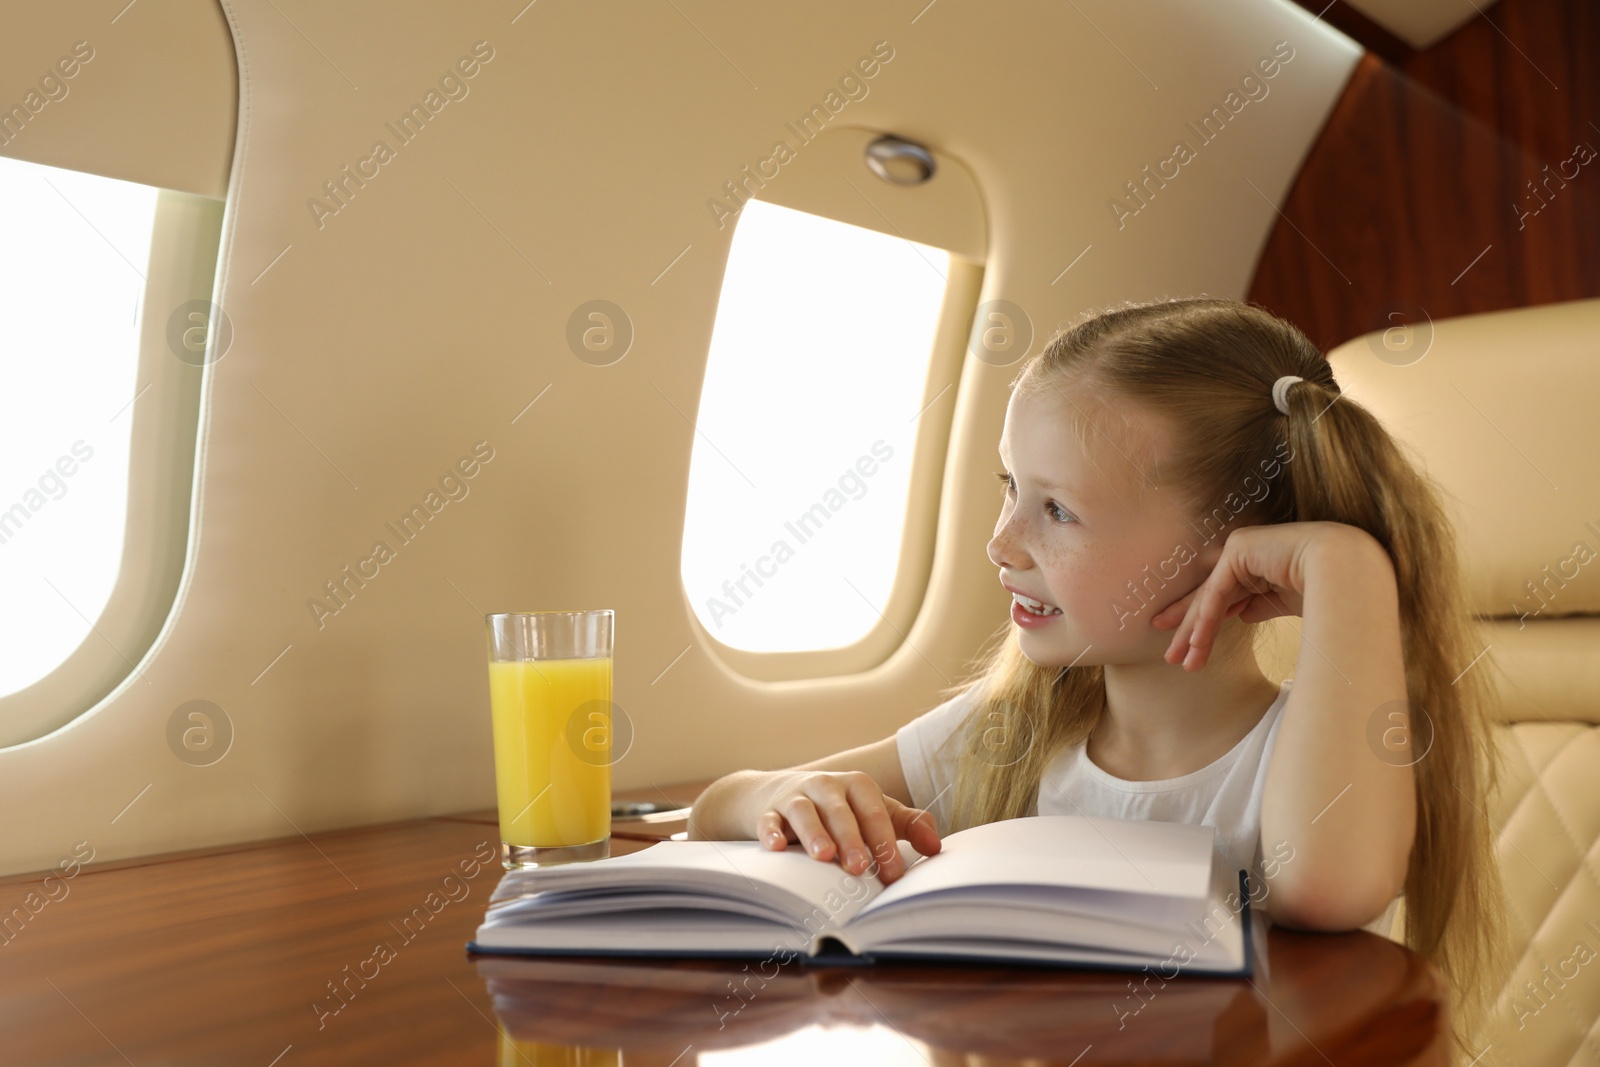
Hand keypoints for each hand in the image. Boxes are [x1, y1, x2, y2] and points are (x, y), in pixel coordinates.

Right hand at [755, 771, 940, 884]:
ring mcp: (794, 797)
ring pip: (804, 811)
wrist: (777, 793)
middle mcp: (826, 786)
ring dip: (814, 832)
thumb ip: (906, 825)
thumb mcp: (872, 811)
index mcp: (857, 786)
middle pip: (840, 810)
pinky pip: (768, 819)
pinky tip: (776, 848)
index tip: (893, 874)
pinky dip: (771, 831)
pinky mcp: (767, 810)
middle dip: (851, 838)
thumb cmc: (837, 808)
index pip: (874, 812)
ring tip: (823, 856)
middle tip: (858, 868)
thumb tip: (936, 847)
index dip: (885, 842)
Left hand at [1151, 522, 1372, 670]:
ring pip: (1210, 598)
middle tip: (1170, 654)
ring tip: (1179, 659)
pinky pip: (1217, 593)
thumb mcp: (1283, 602)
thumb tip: (1242, 615)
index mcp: (1257, 564)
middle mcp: (1245, 552)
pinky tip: (1197, 643)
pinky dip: (1206, 621)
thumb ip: (1260, 605)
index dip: (1203, 621)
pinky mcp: (1238, 550)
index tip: (1189, 645)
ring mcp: (1240, 548)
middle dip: (1188, 627)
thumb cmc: (1328, 588)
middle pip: (1210, 597)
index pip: (1223, 596)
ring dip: (1194, 632)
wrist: (1348, 569)